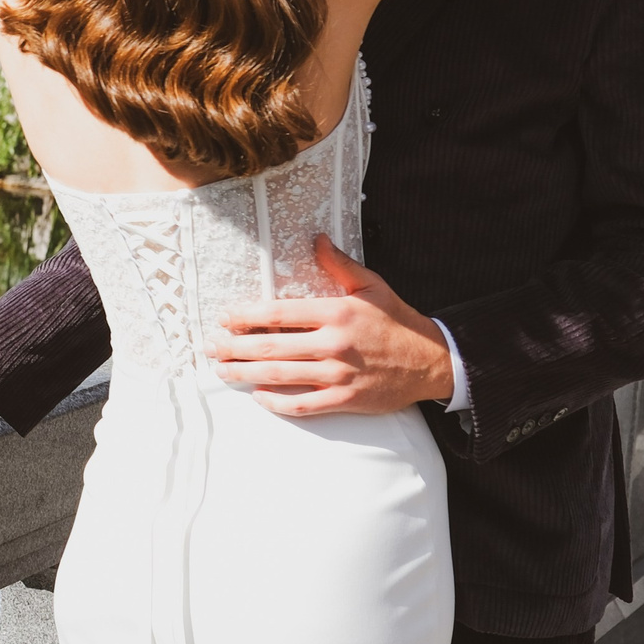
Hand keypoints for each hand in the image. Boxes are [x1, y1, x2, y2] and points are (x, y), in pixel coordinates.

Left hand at [209, 236, 454, 416]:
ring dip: (245, 374)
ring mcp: (339, 375)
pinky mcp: (346, 399)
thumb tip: (316, 239)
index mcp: (338, 312)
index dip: (246, 317)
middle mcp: (335, 344)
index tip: (225, 318)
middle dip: (234, 348)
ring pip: (280, 376)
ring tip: (222, 370)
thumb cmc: (397, 320)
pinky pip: (303, 404)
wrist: (432, 361)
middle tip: (211, 347)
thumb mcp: (372, 285)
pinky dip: (277, 403)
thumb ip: (340, 265)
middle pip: (271, 347)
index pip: (279, 314)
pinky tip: (259, 396)